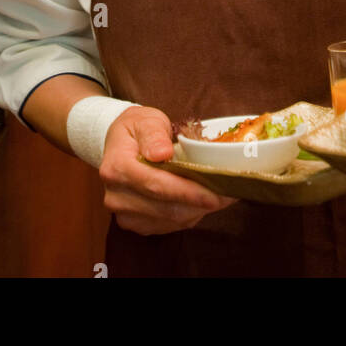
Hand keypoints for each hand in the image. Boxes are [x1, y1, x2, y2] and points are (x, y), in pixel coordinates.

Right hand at [99, 106, 237, 234]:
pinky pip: (169, 225)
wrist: (119, 145)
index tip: (214, 194)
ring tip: (222, 196)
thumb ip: (154, 134)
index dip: (187, 192)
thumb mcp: (145, 119)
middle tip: (229, 194)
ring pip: (170, 220)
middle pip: (166, 208)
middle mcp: (116, 196)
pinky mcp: (136, 224)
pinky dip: (190, 215)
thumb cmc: (137, 129)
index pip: (156, 185)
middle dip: (201, 203)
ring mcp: (124, 214)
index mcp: (116, 168)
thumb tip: (163, 153)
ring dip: (199, 210)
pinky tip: (202, 201)